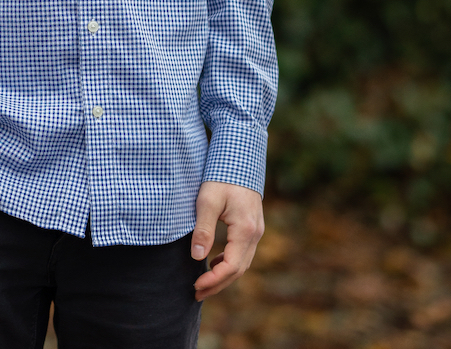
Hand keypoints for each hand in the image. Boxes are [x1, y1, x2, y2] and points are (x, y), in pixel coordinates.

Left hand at [191, 181, 264, 300]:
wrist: (240, 157)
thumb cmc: (221, 176)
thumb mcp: (207, 201)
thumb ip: (203, 230)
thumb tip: (196, 257)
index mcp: (245, 230)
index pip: (231, 267)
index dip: (213, 281)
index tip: (195, 286)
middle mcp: (255, 233)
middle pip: (238, 270)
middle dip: (217, 285)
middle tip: (196, 293)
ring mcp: (256, 230)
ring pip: (243, 263)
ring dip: (224, 276)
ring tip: (203, 284)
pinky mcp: (252, 226)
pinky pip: (243, 253)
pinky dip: (229, 263)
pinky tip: (214, 263)